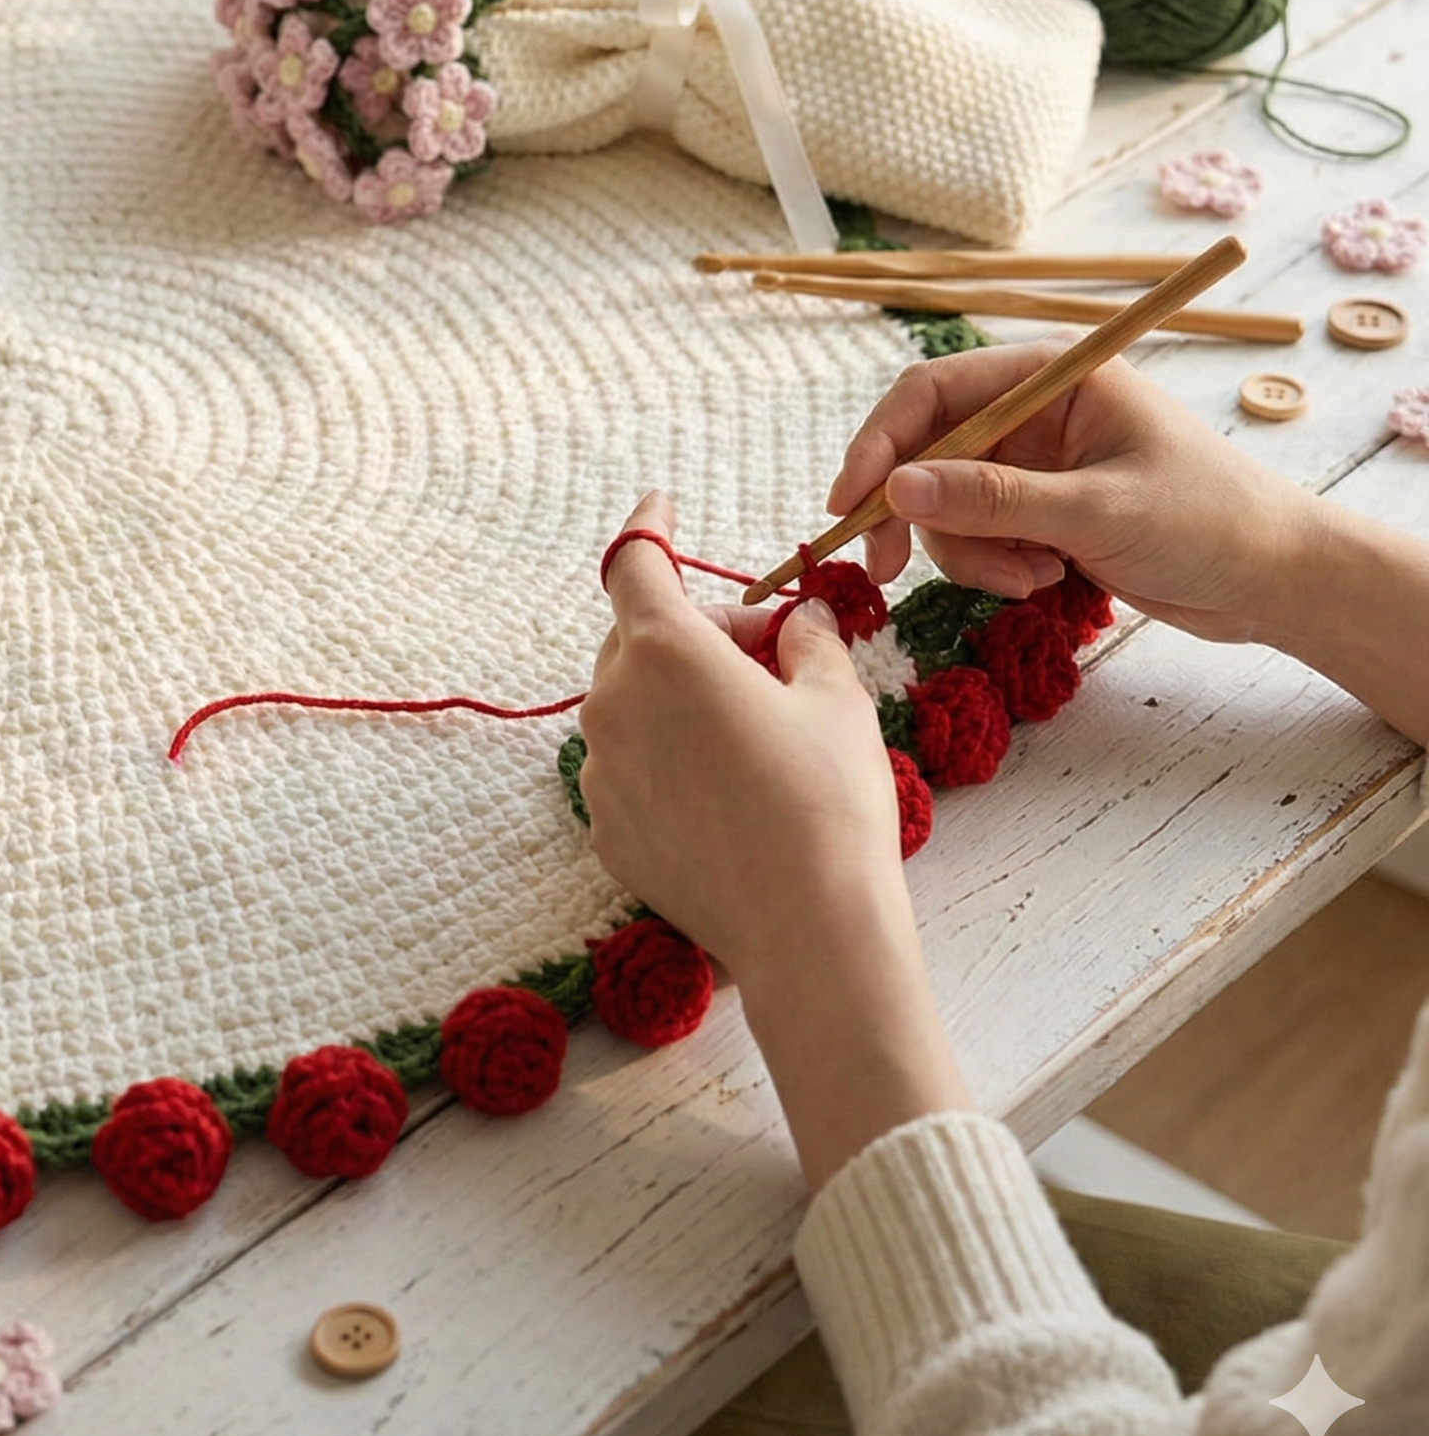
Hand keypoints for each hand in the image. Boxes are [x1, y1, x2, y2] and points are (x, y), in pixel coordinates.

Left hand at [581, 492, 969, 1185]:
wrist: (808, 931)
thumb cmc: (829, 802)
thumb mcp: (836, 701)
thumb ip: (807, 641)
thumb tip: (797, 619)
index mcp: (665, 650)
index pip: (634, 561)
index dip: (648, 526)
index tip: (660, 504)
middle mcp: (613, 701)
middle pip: (639, 636)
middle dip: (699, 631)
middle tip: (771, 653)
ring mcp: (600, 770)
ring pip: (632, 703)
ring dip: (680, 695)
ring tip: (757, 728)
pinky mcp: (604, 828)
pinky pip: (628, 766)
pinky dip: (667, 756)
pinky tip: (729, 790)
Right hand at [826, 344, 1316, 643]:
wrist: (1274, 580)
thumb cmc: (1207, 522)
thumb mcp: (1095, 510)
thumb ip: (992, 499)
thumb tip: (895, 491)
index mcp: (1052, 377)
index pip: (932, 392)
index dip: (879, 444)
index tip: (848, 504)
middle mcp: (1032, 411)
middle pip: (925, 452)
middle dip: (911, 513)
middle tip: (884, 572)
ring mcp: (1032, 463)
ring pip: (944, 505)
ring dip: (970, 552)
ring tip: (1030, 578)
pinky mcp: (1036, 510)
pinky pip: (974, 536)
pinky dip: (993, 566)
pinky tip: (1048, 580)